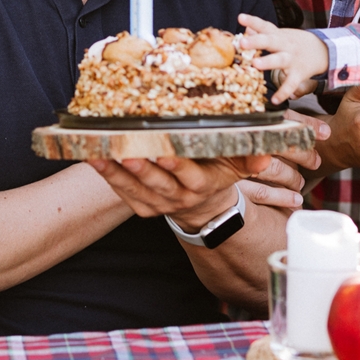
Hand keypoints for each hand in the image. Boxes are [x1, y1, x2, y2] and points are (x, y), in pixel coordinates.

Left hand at [88, 154, 270, 230]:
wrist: (204, 207)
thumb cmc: (217, 174)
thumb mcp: (237, 167)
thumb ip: (249, 158)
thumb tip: (264, 153)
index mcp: (201, 185)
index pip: (190, 177)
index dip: (178, 166)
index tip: (165, 152)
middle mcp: (178, 197)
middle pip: (158, 183)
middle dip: (142, 169)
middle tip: (127, 154)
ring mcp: (156, 203)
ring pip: (134, 188)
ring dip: (116, 172)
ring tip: (100, 153)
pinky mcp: (140, 205)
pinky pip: (121, 191)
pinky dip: (107, 175)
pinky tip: (94, 157)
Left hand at [238, 13, 328, 102]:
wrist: (322, 50)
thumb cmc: (295, 43)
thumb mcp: (280, 34)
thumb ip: (263, 32)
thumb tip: (247, 28)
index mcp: (278, 35)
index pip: (264, 26)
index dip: (252, 21)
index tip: (240, 18)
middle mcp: (285, 45)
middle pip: (270, 41)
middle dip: (256, 41)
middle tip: (242, 42)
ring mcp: (292, 59)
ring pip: (279, 60)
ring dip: (268, 62)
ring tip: (255, 64)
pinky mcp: (299, 73)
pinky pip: (291, 83)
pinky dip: (283, 92)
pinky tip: (275, 100)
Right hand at [238, 109, 330, 208]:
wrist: (195, 156)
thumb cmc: (233, 137)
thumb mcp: (254, 124)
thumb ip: (287, 123)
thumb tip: (326, 132)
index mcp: (250, 118)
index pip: (284, 117)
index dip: (307, 124)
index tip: (326, 133)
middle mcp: (241, 136)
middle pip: (280, 143)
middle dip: (303, 154)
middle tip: (316, 161)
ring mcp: (234, 160)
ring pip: (273, 169)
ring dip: (293, 178)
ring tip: (301, 183)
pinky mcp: (231, 183)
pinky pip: (262, 193)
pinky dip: (283, 198)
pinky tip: (296, 200)